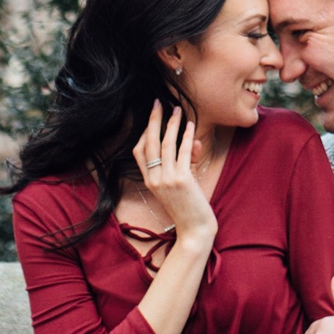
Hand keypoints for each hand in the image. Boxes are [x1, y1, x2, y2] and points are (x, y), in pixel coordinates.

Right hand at [133, 104, 215, 248]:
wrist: (195, 230)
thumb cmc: (189, 208)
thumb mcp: (184, 183)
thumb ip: (187, 162)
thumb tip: (193, 140)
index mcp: (150, 182)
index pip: (139, 152)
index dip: (143, 132)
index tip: (151, 117)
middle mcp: (155, 180)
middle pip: (149, 143)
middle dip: (153, 120)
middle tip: (158, 103)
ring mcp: (167, 180)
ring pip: (165, 145)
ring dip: (171, 125)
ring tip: (178, 110)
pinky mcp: (182, 180)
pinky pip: (183, 153)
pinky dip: (187, 137)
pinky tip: (191, 126)